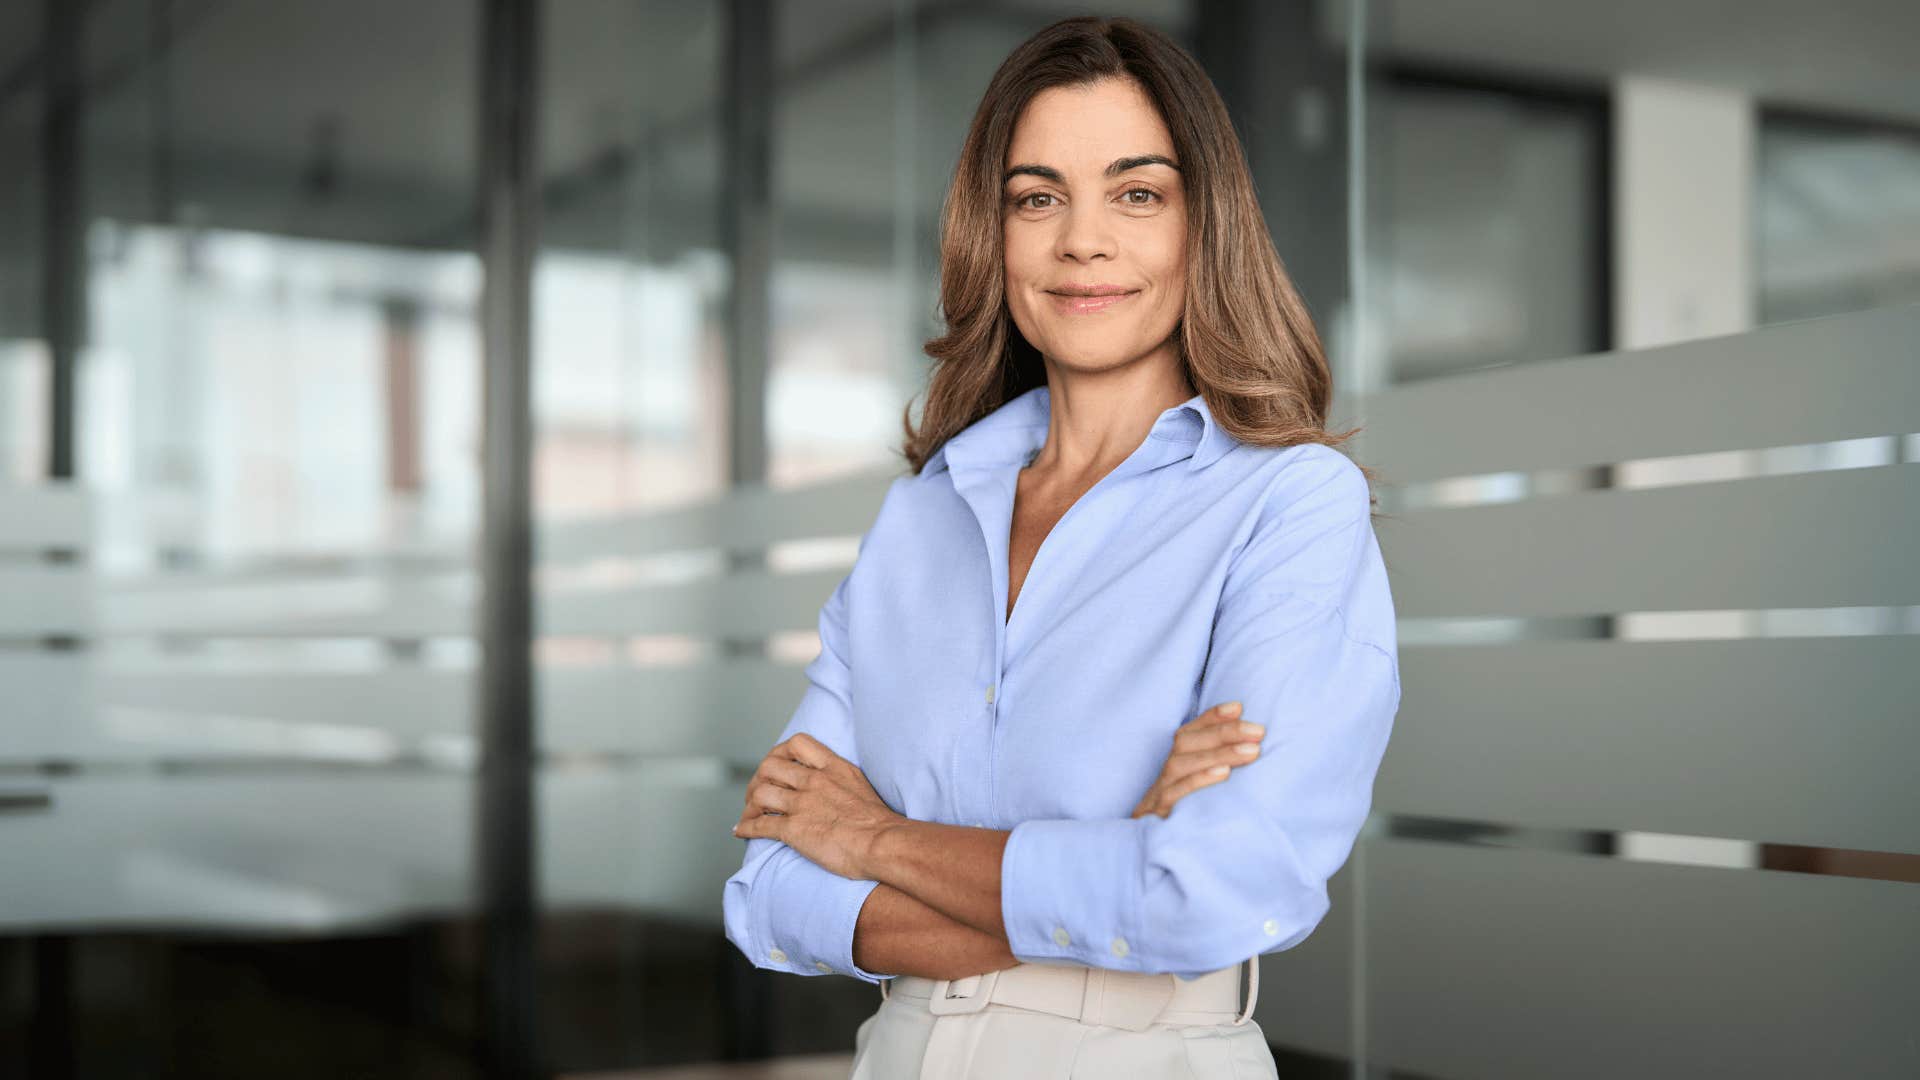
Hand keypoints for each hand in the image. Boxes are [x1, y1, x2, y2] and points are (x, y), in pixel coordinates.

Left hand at [732, 732, 904, 879]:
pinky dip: (746, 828)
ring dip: (750, 805)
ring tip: (749, 814)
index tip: (778, 765)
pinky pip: (759, 825)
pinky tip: (741, 831)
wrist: (883, 843)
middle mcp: (813, 781)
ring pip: (760, 794)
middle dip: (758, 779)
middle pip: (770, 767)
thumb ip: (841, 780)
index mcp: (832, 767)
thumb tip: (833, 788)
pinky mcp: (794, 829)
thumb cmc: (880, 822)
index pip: (796, 743)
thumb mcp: (861, 785)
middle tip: (757, 793)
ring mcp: (801, 804)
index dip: (780, 752)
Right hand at [1131, 701, 1264, 818]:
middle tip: (1258, 732)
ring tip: (1251, 751)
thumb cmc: (1187, 815)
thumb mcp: (1200, 787)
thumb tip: (1253, 743)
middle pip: (1186, 742)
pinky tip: (1224, 773)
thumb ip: (1219, 766)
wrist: (1152, 851)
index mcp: (1176, 763)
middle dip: (1224, 733)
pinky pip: (1175, 794)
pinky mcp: (1159, 815)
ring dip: (1218, 753)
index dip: (1211, 717)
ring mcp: (1159, 793)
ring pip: (1182, 764)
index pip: (1190, 731)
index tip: (1238, 708)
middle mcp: (1165, 773)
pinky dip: (1199, 780)